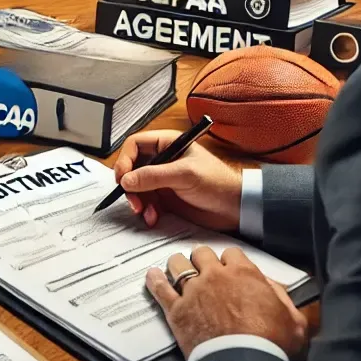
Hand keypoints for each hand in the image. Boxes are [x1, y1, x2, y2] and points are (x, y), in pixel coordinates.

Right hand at [114, 130, 242, 230]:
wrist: (237, 208)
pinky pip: (146, 202)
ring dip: (137, 201)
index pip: (134, 145)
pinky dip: (146, 210)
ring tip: (145, 212)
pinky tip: (154, 217)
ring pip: (136, 187)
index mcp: (167, 144)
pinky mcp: (165, 197)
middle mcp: (162, 159)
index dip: (125, 159)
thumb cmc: (217, 182)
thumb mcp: (184, 174)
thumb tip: (126, 180)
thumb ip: (154, 176)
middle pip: (131, 167)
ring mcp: (162, 179)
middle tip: (133, 200)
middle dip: (129, 185)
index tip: (123, 178)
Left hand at [146, 247, 307, 359]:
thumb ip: (281, 296)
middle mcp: (215, 276)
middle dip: (203, 260)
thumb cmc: (272, 344)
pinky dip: (155, 280)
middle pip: (201, 253)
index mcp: (244, 273)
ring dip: (178, 266)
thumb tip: (270, 285)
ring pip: (177, 264)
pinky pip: (160, 288)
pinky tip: (152, 276)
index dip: (230, 262)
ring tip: (179, 272)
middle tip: (204, 271)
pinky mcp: (176, 309)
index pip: (232, 253)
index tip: (230, 270)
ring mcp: (192, 291)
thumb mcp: (293, 319)